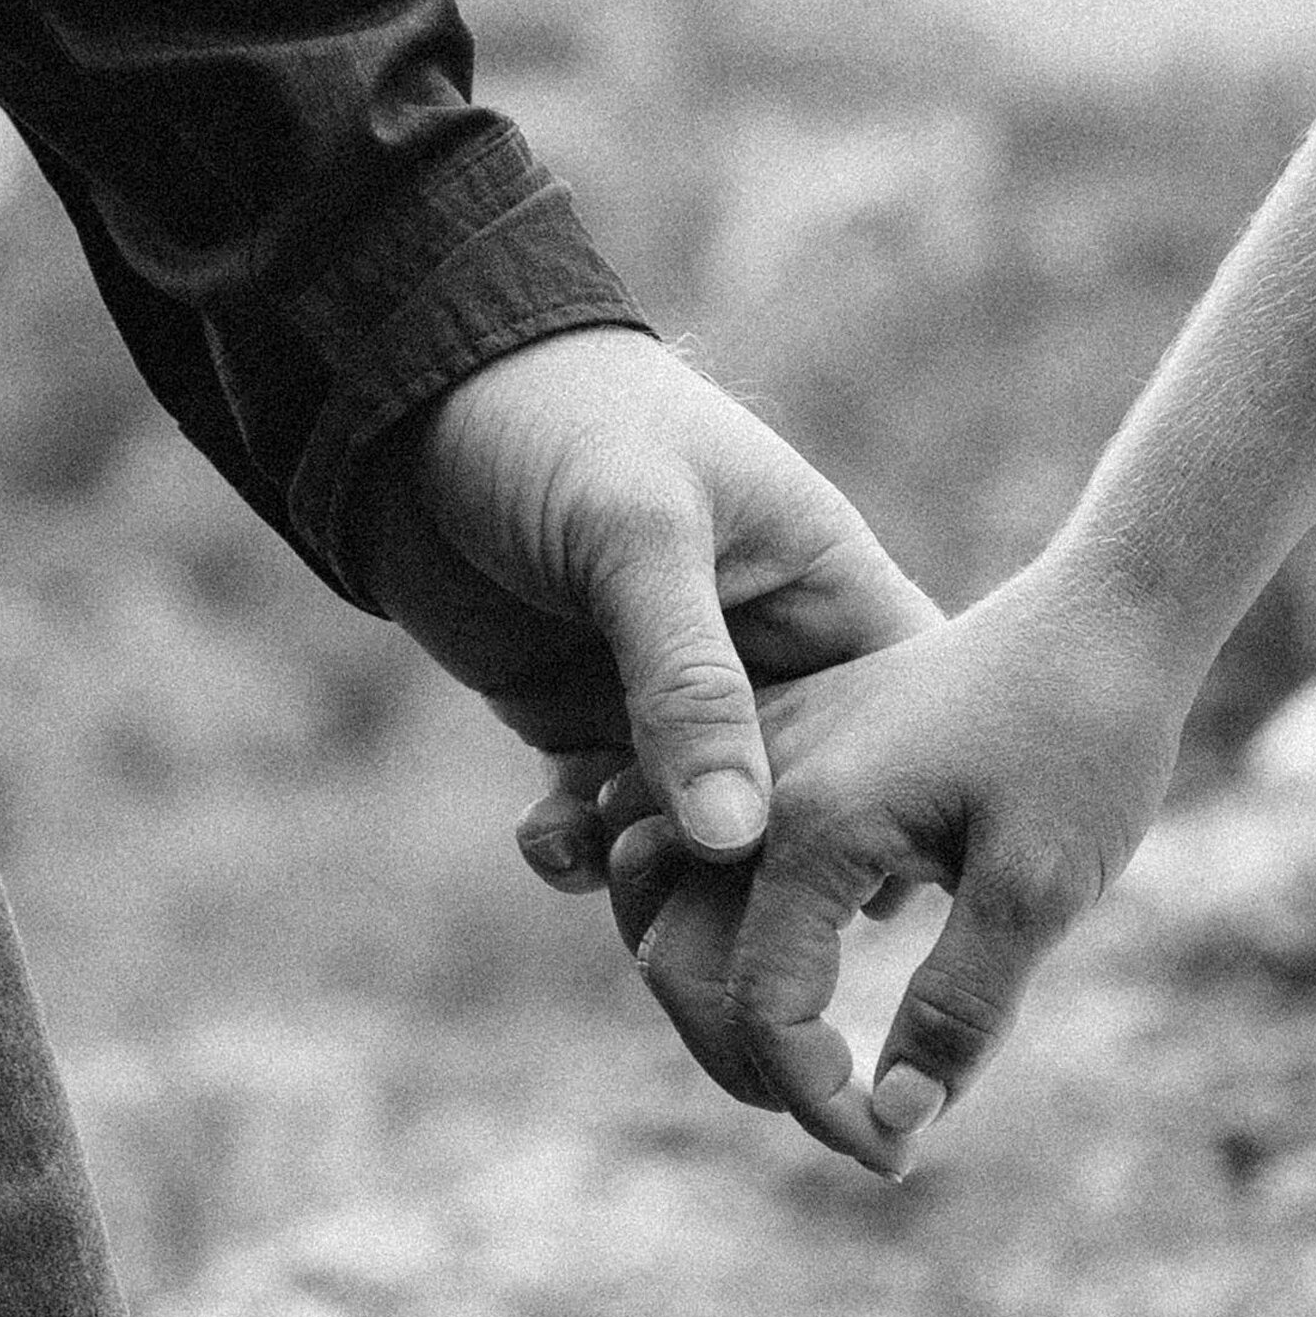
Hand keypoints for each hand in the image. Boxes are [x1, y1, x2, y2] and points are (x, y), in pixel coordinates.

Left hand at [342, 325, 938, 873]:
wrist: (407, 396)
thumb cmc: (557, 422)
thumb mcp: (636, 534)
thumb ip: (689, 682)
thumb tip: (734, 837)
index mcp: (824, 586)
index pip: (907, 714)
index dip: (908, 806)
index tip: (878, 889)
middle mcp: (767, 655)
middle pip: (810, 803)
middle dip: (763, 872)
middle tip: (715, 920)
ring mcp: (673, 696)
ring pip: (702, 832)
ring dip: (662, 874)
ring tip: (615, 876)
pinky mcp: (585, 719)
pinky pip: (605, 820)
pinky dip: (581, 849)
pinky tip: (549, 837)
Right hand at [592, 555, 1196, 1173]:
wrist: (1106, 617)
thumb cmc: (1087, 740)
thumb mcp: (1042, 886)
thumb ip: (960, 1008)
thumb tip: (897, 1121)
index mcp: (817, 820)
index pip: (765, 1008)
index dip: (819, 1104)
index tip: (897, 1156)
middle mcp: (764, 781)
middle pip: (679, 960)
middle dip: (749, 1066)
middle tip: (854, 1122)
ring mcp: (764, 750)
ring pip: (661, 896)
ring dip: (706, 990)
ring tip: (805, 1058)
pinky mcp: (784, 738)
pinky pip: (690, 837)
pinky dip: (705, 914)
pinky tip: (789, 961)